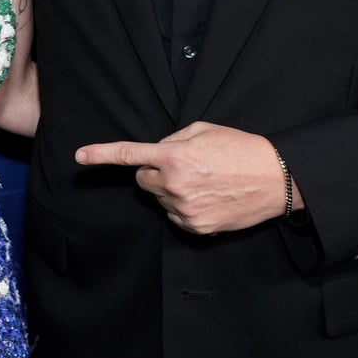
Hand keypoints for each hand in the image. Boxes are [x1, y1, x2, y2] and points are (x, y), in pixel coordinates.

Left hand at [75, 121, 286, 234]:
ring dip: (172, 190)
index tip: (80, 156)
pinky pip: (175, 216)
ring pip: (160, 199)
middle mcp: (175, 185)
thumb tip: (155, 152)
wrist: (277, 179)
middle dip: (155, 172)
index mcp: (174, 157)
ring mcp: (185, 210)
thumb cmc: (241, 149)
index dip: (101, 155)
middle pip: (143, 180)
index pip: (130, 155)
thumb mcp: (204, 130)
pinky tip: (208, 198)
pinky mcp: (197, 227)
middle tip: (185, 166)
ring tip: (205, 181)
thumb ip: (173, 139)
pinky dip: (184, 208)